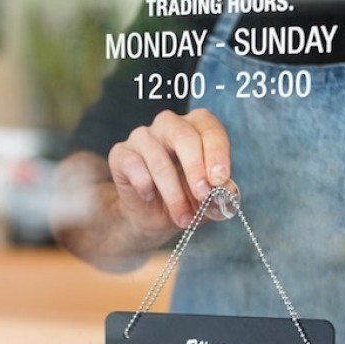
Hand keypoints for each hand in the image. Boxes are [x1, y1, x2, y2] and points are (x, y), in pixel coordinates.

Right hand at [108, 108, 233, 247]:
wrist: (152, 217)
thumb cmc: (186, 198)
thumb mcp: (210, 199)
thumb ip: (220, 191)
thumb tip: (224, 189)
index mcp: (196, 127)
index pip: (210, 129)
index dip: (217, 153)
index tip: (220, 179)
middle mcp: (169, 124)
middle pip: (183, 137)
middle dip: (195, 170)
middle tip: (203, 195)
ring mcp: (142, 136)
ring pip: (159, 159)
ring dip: (173, 194)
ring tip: (183, 217)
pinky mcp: (121, 153)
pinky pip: (134, 166)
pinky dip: (145, 187)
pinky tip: (150, 197)